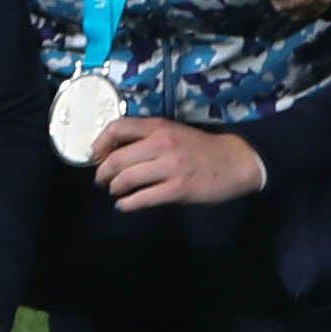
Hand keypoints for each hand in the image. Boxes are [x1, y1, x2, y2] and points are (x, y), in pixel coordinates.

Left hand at [88, 116, 266, 210]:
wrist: (234, 161)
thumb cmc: (200, 147)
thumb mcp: (174, 131)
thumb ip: (147, 136)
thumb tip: (113, 149)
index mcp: (159, 126)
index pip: (118, 127)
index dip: (100, 143)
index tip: (96, 155)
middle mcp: (162, 144)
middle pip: (117, 158)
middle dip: (103, 172)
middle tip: (101, 179)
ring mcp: (170, 167)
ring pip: (127, 179)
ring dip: (114, 188)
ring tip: (115, 190)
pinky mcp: (177, 189)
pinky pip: (142, 198)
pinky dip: (127, 204)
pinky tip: (124, 205)